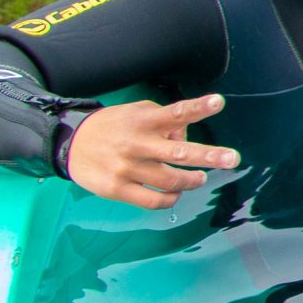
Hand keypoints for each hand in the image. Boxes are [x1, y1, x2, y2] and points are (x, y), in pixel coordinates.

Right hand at [65, 94, 238, 209]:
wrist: (70, 143)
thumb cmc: (115, 127)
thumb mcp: (137, 113)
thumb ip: (165, 120)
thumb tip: (187, 135)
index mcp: (144, 122)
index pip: (175, 113)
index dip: (198, 107)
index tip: (219, 102)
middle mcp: (137, 144)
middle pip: (178, 152)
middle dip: (208, 156)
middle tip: (232, 159)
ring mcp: (127, 168)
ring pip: (171, 181)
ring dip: (192, 181)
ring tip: (199, 178)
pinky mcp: (117, 189)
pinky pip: (154, 200)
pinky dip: (171, 199)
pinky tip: (176, 194)